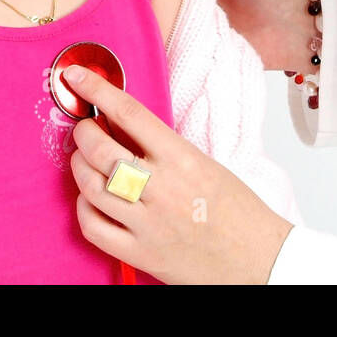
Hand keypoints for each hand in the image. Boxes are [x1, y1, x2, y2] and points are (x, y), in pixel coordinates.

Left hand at [64, 63, 293, 283]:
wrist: (259, 259)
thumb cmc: (238, 211)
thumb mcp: (206, 164)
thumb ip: (165, 148)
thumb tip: (123, 127)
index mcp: (184, 158)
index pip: (130, 113)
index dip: (98, 90)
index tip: (78, 77)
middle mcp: (163, 189)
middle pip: (101, 150)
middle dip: (83, 132)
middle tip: (85, 128)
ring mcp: (149, 224)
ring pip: (91, 187)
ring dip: (79, 167)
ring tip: (84, 160)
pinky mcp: (140, 254)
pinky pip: (93, 228)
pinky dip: (83, 208)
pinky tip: (90, 199)